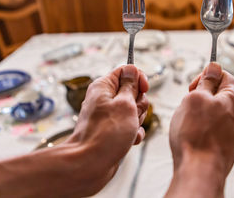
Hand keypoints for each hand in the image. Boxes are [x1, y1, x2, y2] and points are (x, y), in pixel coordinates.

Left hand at [67, 64, 148, 192]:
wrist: (89, 164)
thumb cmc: (106, 134)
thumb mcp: (125, 104)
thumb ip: (131, 85)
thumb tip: (131, 69)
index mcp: (104, 86)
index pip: (125, 71)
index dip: (138, 78)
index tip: (144, 89)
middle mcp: (105, 99)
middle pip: (133, 92)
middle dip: (139, 104)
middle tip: (132, 114)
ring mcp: (109, 116)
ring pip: (134, 110)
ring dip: (137, 120)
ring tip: (128, 129)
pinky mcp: (112, 130)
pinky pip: (130, 126)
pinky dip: (134, 132)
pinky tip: (130, 140)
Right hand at [166, 62, 233, 197]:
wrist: (200, 171)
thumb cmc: (196, 135)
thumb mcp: (196, 98)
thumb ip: (206, 81)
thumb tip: (214, 66)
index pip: (223, 75)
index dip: (205, 77)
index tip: (192, 87)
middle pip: (220, 93)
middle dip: (202, 96)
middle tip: (189, 106)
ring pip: (217, 111)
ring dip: (203, 112)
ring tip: (191, 124)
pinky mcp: (230, 143)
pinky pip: (216, 127)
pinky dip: (205, 127)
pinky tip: (196, 135)